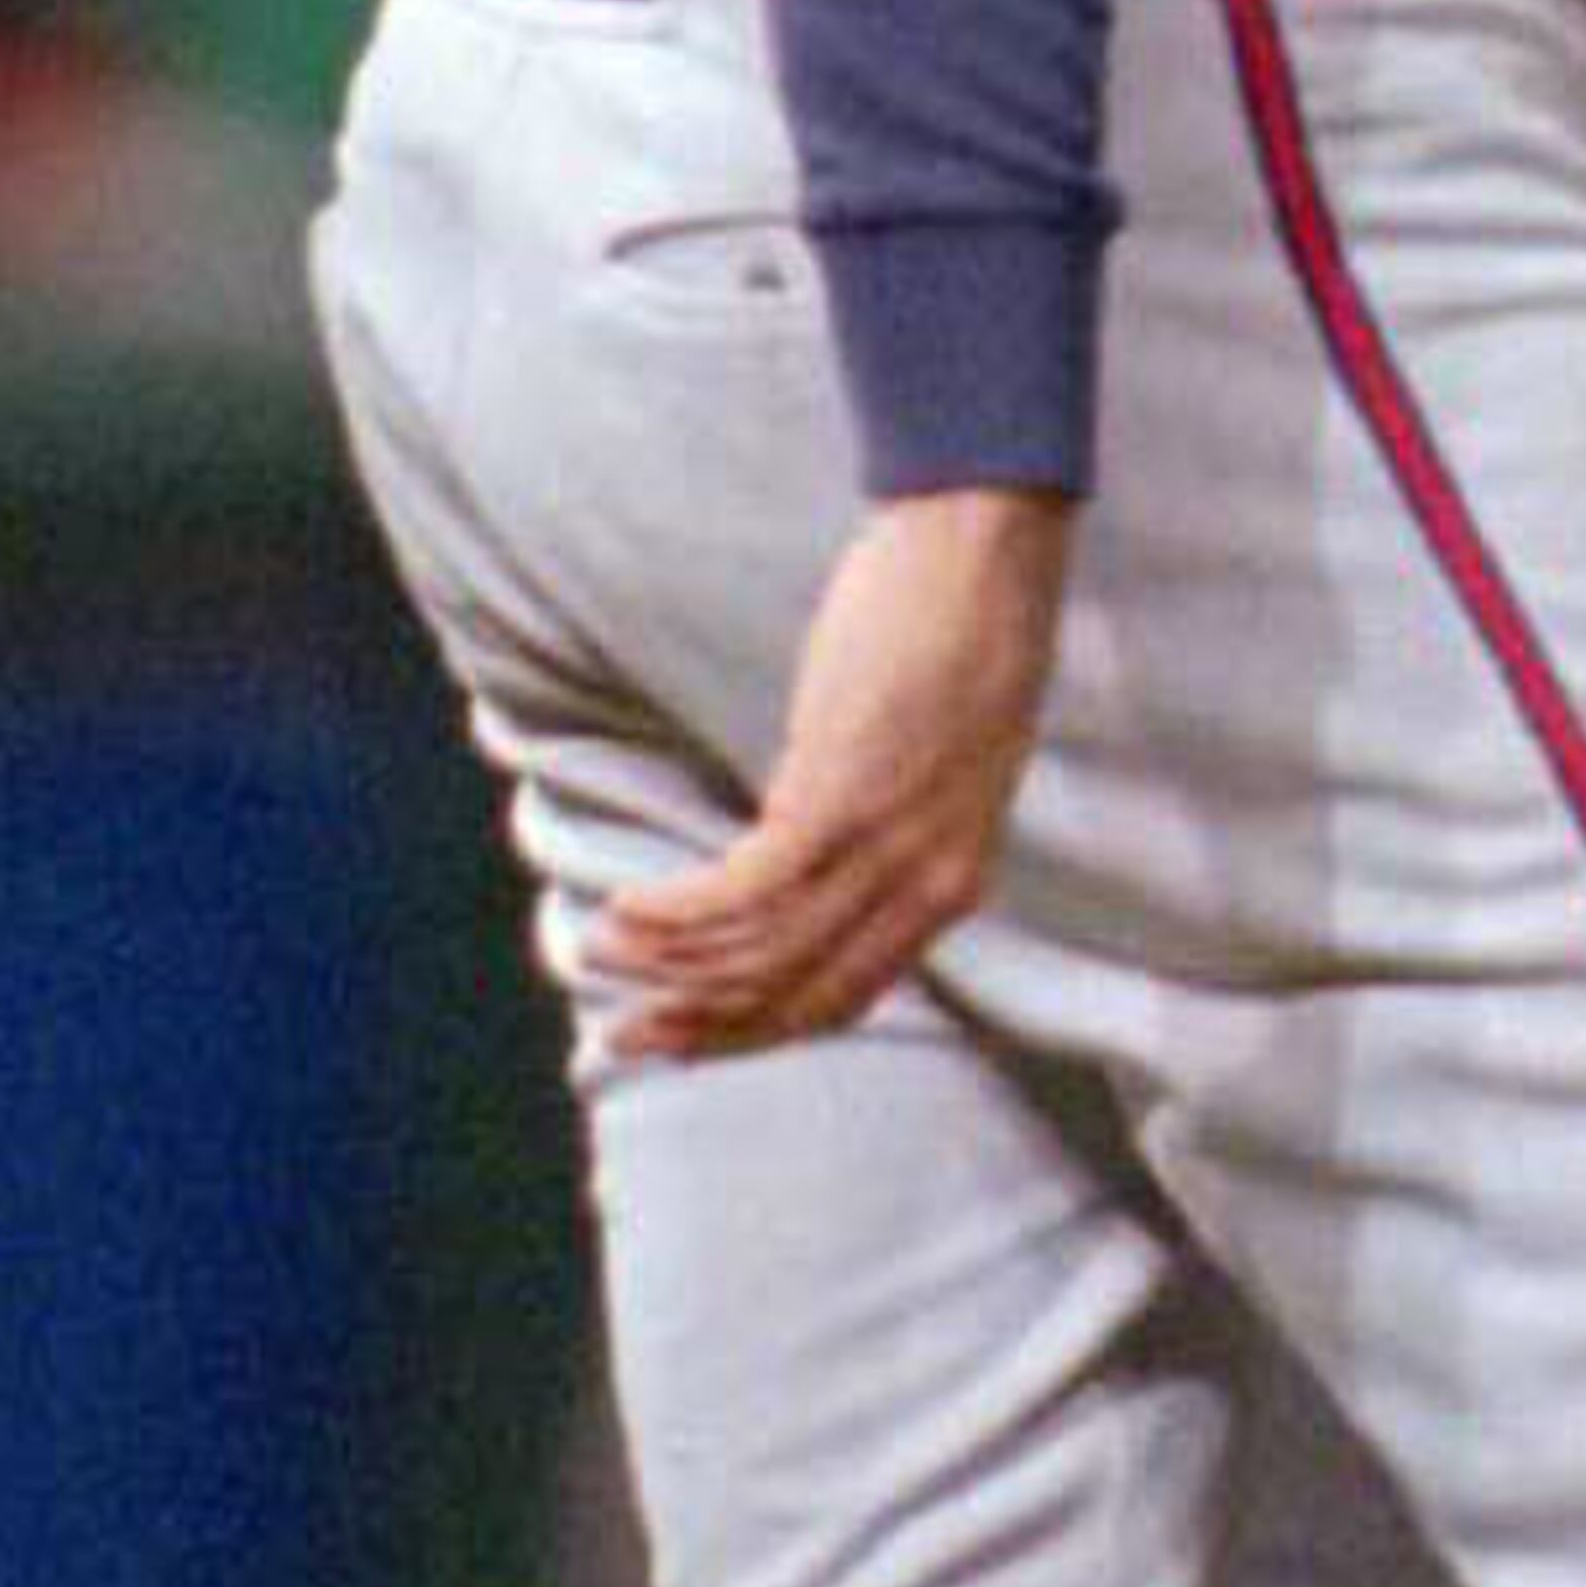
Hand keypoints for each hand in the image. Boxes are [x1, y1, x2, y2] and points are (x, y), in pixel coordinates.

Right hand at [597, 488, 1074, 1053]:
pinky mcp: (836, 798)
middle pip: (796, 998)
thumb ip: (898, 822)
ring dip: (668, 965)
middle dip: (700, 1029)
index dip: (753, 1029)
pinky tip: (627, 907)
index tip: (687, 1037)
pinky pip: (742, 892)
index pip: (846, 997)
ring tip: (600, 951)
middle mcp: (925, 884)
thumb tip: (817, 843)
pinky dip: (677, 913)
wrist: (986, 549)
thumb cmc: (965, 632)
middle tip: (624, 1036)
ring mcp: (883, 846)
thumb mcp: (950, 759)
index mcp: (953, 883)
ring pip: (760, 955)